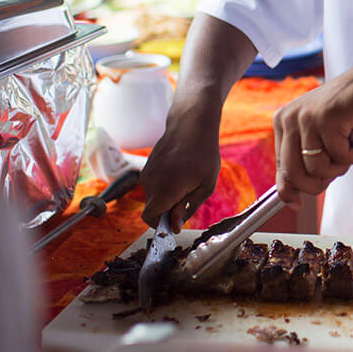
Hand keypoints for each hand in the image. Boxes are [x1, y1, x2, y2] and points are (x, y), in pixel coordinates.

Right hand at [140, 95, 221, 230]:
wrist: (191, 125)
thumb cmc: (203, 155)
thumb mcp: (205, 186)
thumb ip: (187, 208)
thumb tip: (174, 226)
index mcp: (163, 191)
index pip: (150, 219)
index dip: (162, 225)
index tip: (176, 222)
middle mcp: (150, 183)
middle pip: (153, 208)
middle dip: (168, 210)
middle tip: (189, 196)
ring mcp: (147, 173)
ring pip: (154, 196)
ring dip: (167, 196)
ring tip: (187, 180)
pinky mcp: (148, 166)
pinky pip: (154, 184)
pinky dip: (164, 185)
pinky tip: (181, 172)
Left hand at [272, 63, 352, 206]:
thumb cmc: (343, 113)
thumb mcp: (316, 136)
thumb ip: (302, 162)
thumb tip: (292, 200)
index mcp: (282, 122)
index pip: (280, 167)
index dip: (290, 189)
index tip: (297, 203)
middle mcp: (289, 119)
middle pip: (295, 173)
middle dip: (317, 183)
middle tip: (333, 174)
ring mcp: (307, 118)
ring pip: (317, 168)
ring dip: (338, 168)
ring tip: (347, 153)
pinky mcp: (327, 119)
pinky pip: (338, 156)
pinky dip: (352, 155)